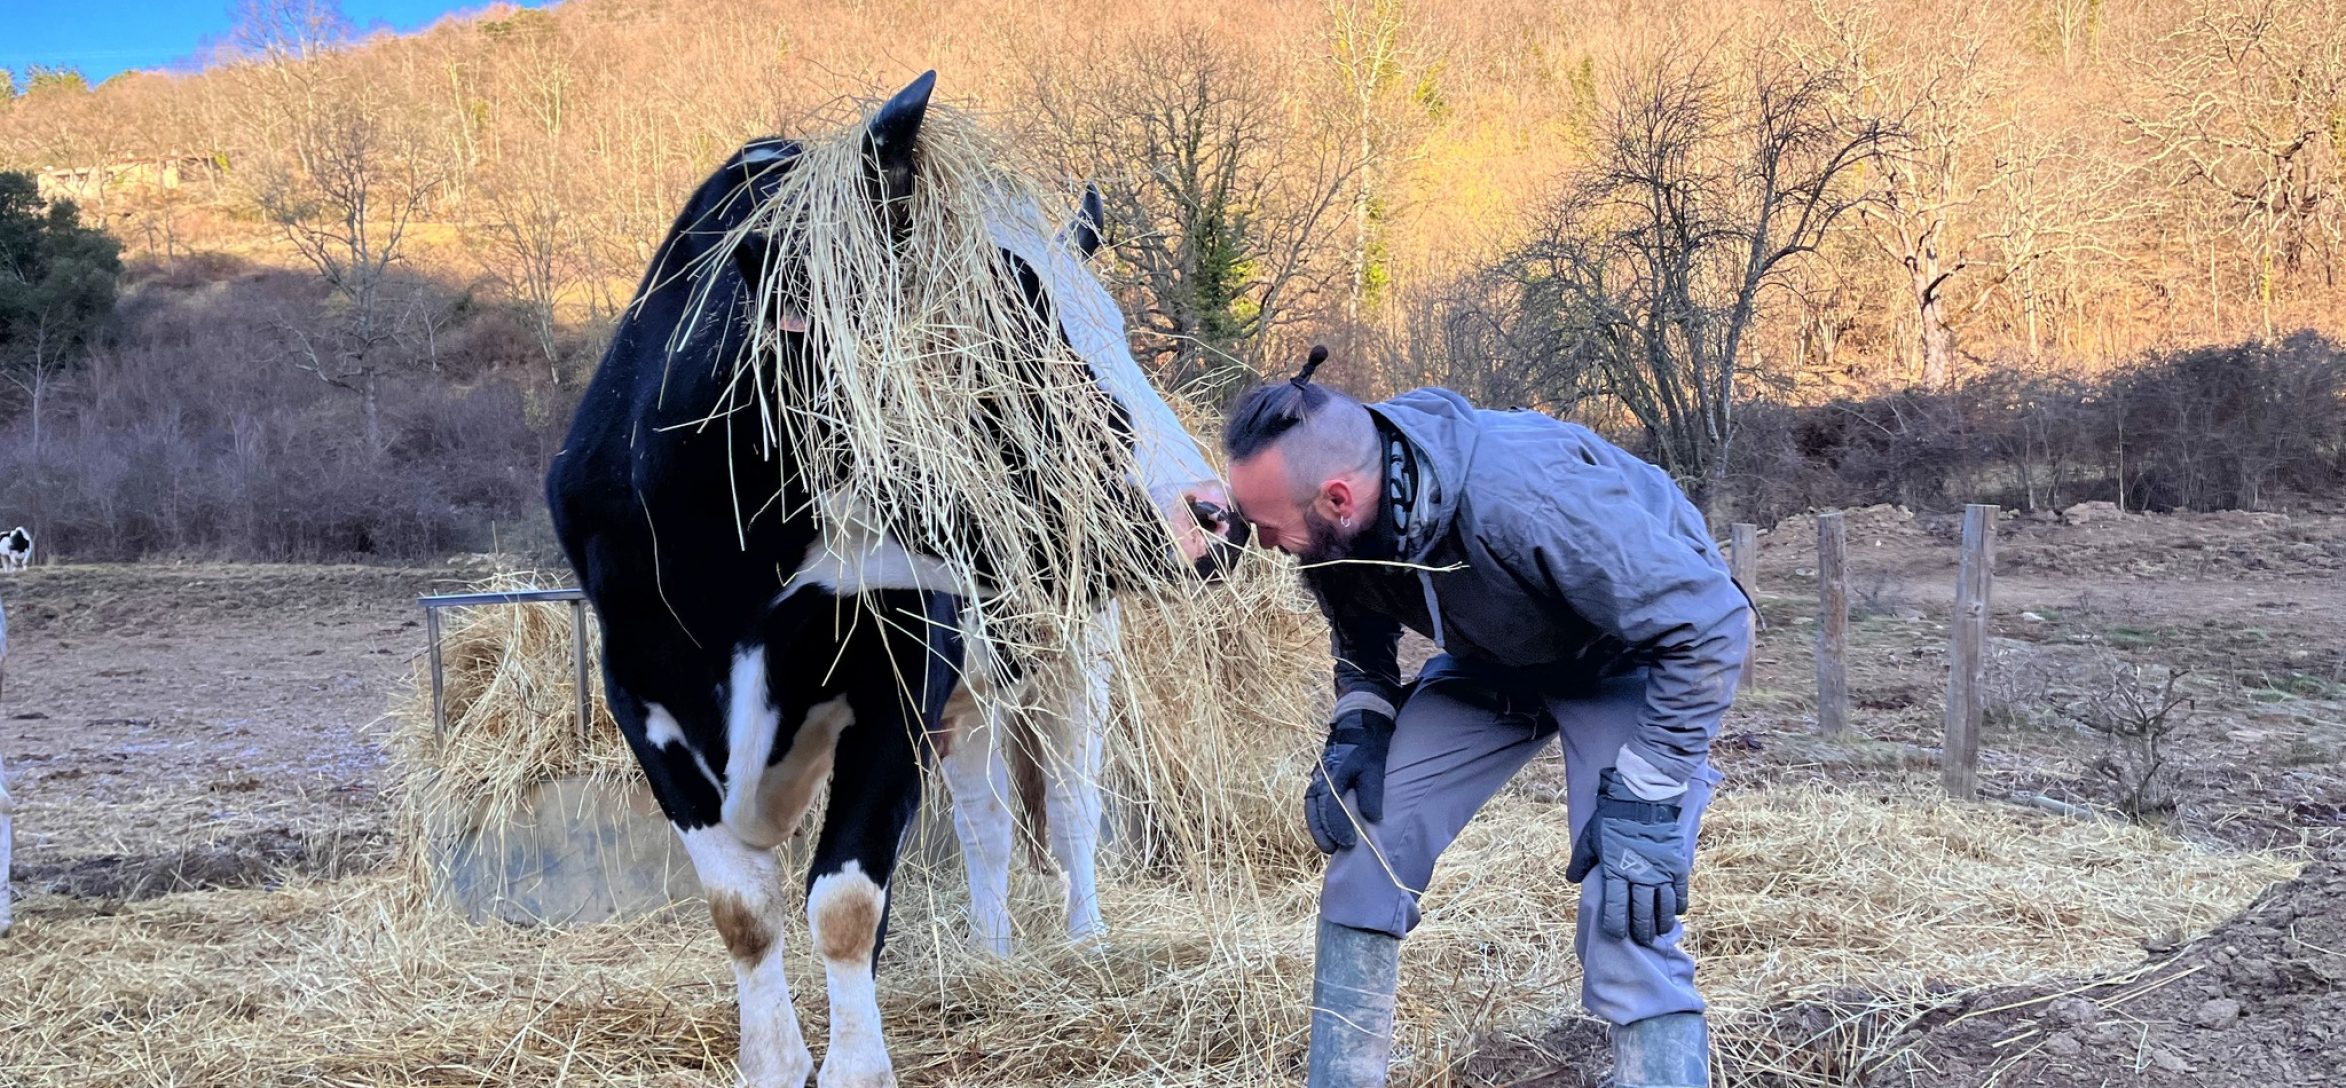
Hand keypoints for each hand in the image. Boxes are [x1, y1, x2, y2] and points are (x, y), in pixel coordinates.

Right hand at [1304, 706, 1393, 853]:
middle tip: (1332, 850)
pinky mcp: (1321, 777)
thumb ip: (1372, 793)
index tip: (1348, 844)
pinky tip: (1326, 827)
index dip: (1338, 828)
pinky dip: (1318, 816)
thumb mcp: (1375, 767)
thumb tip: (1373, 819)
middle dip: (1322, 831)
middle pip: (1315, 809)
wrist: (1359, 721)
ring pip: (1311, 806)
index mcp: (1334, 775)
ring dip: (1317, 826)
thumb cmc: (1368, 745)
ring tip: (1327, 845)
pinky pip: (1315, 800)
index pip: (1331, 808)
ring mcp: (1318, 776)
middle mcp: (1321, 777)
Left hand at [1566, 768, 1690, 945]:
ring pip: (1663, 907)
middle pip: (1642, 912)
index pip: (1616, 908)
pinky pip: (1680, 892)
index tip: (1615, 934)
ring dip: (1660, 922)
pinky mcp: (1676, 865)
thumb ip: (1581, 862)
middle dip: (1641, 930)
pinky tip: (1675, 912)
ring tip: (1658, 931)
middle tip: (1641, 940)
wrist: (1642, 798)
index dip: (1616, 925)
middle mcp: (1640, 876)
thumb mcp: (1589, 839)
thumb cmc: (1611, 818)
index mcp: (1616, 871)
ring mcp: (1661, 872)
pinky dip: (1678, 905)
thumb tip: (1573, 880)